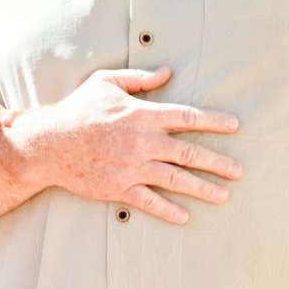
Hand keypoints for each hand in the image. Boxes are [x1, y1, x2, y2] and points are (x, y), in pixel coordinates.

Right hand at [15, 66, 241, 223]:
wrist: (49, 144)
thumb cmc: (77, 110)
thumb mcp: (106, 83)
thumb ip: (139, 78)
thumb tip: (168, 72)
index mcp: (142, 115)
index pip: (187, 117)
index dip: (214, 121)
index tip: (234, 126)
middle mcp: (143, 143)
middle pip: (189, 153)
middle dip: (218, 162)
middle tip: (239, 171)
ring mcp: (132, 168)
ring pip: (176, 180)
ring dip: (203, 188)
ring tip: (223, 195)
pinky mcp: (119, 188)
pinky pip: (149, 201)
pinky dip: (168, 210)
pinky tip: (185, 216)